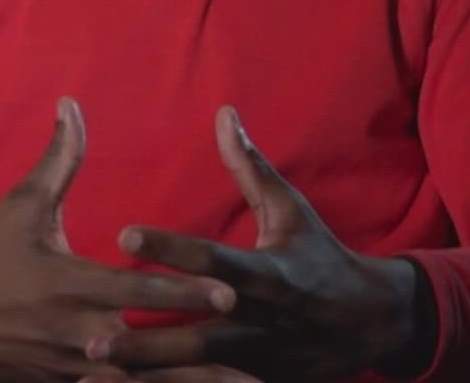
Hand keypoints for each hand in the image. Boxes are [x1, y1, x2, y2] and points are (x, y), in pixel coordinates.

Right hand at [0, 97, 237, 381]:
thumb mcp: (20, 204)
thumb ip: (58, 159)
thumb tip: (73, 105)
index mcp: (67, 284)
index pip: (137, 293)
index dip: (183, 292)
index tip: (228, 292)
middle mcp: (72, 332)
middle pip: (146, 349)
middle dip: (195, 351)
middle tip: (244, 346)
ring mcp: (65, 366)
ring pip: (129, 382)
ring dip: (174, 381)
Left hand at [91, 107, 419, 380]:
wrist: (373, 324)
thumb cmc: (321, 258)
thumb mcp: (292, 211)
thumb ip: (251, 167)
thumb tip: (223, 114)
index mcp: (269, 275)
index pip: (213, 259)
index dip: (170, 248)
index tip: (124, 235)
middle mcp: (261, 321)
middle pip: (199, 332)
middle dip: (149, 339)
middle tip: (96, 335)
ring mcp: (259, 360)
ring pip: (200, 371)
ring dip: (151, 372)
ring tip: (97, 368)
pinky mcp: (259, 382)